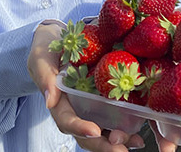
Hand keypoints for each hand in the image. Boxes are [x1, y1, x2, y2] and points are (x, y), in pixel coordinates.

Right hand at [28, 22, 144, 150]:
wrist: (58, 40)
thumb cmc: (47, 49)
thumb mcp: (42, 58)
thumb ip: (45, 77)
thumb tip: (50, 101)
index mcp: (58, 103)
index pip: (67, 121)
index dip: (80, 128)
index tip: (95, 131)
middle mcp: (75, 111)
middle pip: (87, 135)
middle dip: (103, 145)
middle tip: (121, 150)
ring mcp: (89, 109)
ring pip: (103, 132)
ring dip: (118, 141)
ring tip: (135, 143)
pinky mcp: (103, 102)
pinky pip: (113, 119)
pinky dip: (126, 128)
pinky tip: (139, 134)